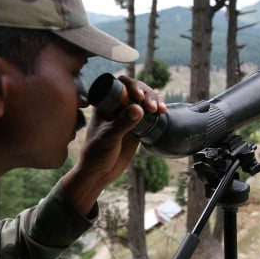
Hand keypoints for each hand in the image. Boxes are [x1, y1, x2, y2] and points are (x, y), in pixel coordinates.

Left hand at [61, 76, 165, 215]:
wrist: (99, 173)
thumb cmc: (96, 154)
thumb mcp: (108, 138)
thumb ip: (122, 123)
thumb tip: (139, 108)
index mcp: (105, 104)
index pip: (120, 84)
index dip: (132, 85)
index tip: (139, 96)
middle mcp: (117, 107)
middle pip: (136, 90)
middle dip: (147, 94)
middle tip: (152, 107)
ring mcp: (128, 116)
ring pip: (145, 101)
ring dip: (155, 101)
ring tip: (160, 110)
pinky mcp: (138, 127)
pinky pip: (150, 114)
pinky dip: (158, 110)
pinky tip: (163, 111)